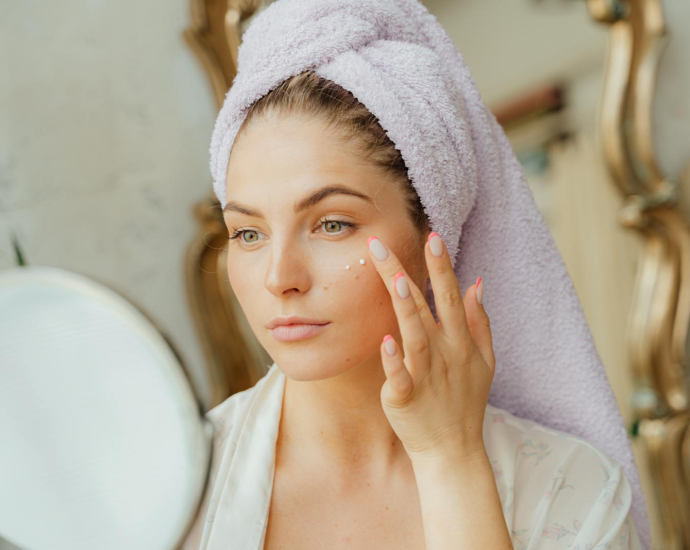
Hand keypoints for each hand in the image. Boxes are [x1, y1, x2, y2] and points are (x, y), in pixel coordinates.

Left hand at [367, 232, 494, 464]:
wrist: (453, 449)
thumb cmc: (465, 401)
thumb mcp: (485, 360)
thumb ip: (479, 321)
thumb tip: (476, 282)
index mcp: (459, 341)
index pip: (450, 295)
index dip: (441, 266)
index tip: (432, 236)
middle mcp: (444, 352)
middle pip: (425, 306)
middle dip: (406, 272)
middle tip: (382, 243)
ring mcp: (425, 374)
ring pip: (414, 335)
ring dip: (406, 307)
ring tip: (395, 279)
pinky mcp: (406, 397)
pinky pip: (399, 376)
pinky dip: (393, 360)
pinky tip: (385, 340)